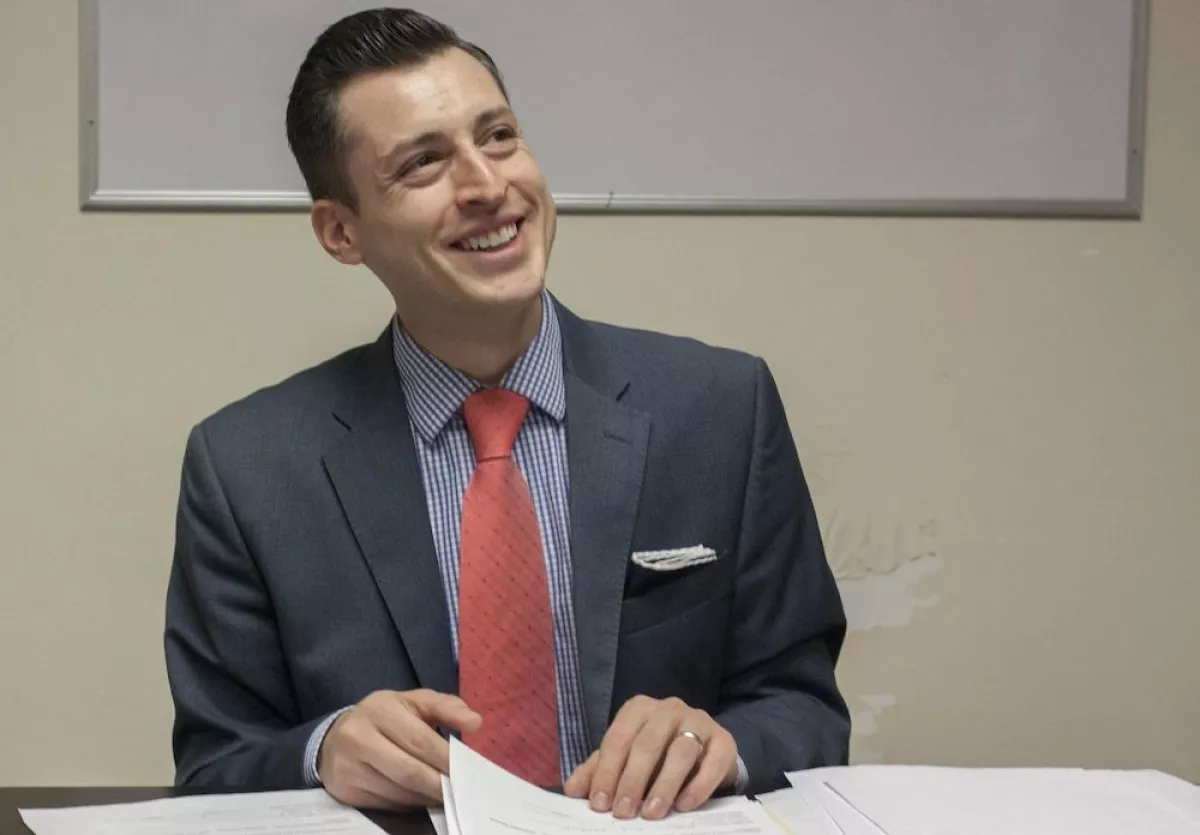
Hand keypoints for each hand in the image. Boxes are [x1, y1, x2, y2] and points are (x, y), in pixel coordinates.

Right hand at [318, 689, 481, 809]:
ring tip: (444, 794)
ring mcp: (348, 767)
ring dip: (426, 797)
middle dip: (439, 784)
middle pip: (409, 771)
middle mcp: (358, 737)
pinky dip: (409, 804)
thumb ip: (446, 707)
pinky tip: (420, 797)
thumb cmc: (385, 717)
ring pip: (399, 792)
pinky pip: (387, 804)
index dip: (445, 759)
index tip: (466, 771)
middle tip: (460, 790)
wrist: (336, 737)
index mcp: (380, 709)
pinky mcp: (345, 791)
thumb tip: (475, 722)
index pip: (420, 740)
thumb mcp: (414, 702)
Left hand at [564, 696, 737, 819]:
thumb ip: (600, 770)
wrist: (706, 751)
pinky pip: (713, 761)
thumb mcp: (627, 759)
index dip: (607, 772)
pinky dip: (698, 785)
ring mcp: (699, 721)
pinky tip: (684, 805)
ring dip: (664, 784)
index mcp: (639, 709)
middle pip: (647, 743)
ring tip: (652, 813)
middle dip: (632, 780)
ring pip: (681, 750)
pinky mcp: (724, 740)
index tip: (600, 804)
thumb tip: (572, 789)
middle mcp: (669, 709)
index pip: (618, 739)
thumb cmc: (659, 754)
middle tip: (623, 813)